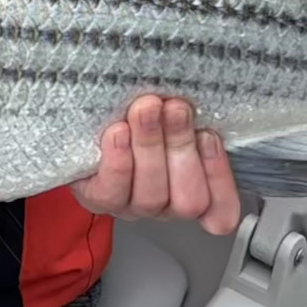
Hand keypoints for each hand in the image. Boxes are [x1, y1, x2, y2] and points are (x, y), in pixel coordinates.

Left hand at [72, 95, 241, 235]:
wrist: (85, 121)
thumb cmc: (135, 115)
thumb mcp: (170, 114)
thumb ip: (190, 116)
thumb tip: (201, 99)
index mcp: (191, 187)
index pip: (221, 207)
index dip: (220, 177)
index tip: (209, 135)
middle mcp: (165, 203)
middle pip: (189, 199)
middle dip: (182, 147)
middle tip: (175, 108)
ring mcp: (132, 206)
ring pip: (152, 195)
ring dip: (150, 146)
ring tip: (145, 109)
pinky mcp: (98, 200)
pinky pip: (112, 192)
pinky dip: (118, 162)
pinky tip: (118, 132)